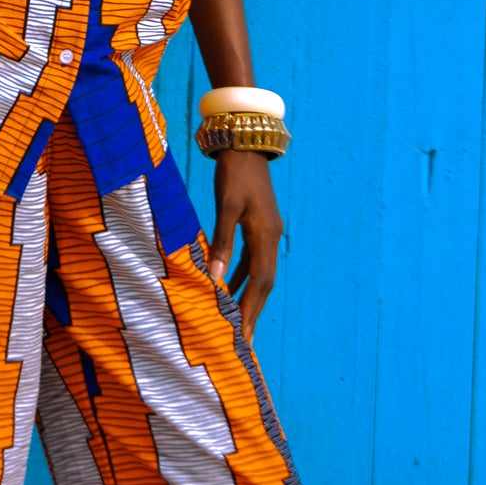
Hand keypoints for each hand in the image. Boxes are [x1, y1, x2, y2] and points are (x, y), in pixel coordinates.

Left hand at [206, 150, 283, 341]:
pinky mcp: (257, 226)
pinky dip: (240, 277)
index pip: (260, 282)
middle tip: (242, 340)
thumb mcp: (226, 206)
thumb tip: (214, 277)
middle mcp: (271, 237)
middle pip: (263, 284)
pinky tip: (226, 288)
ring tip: (234, 322)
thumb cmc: (233, 172)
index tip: (243, 335)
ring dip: (247, 297)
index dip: (251, 310)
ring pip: (258, 273)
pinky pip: (251, 260)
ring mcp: (266, 232)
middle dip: (252, 311)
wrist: (245, 143)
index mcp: (266, 235)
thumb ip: (221, 241)